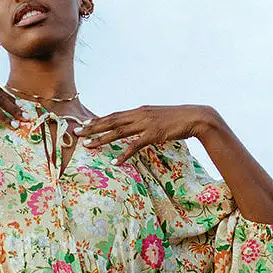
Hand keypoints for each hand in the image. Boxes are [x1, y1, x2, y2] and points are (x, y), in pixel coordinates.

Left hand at [80, 104, 218, 162]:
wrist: (196, 117)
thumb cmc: (178, 118)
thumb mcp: (157, 116)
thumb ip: (144, 119)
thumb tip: (135, 124)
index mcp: (140, 110)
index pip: (114, 114)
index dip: (98, 119)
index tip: (84, 123)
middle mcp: (140, 114)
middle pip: (111, 121)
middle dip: (92, 127)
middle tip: (76, 132)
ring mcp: (146, 124)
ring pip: (118, 132)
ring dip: (101, 139)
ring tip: (88, 145)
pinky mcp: (154, 134)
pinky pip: (135, 146)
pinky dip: (124, 154)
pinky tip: (115, 162)